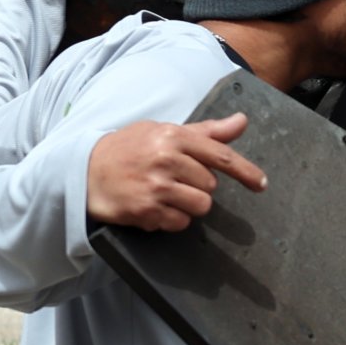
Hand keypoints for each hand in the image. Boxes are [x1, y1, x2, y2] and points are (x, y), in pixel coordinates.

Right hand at [85, 111, 264, 231]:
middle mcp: (167, 160)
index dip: (246, 172)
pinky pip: (180, 223)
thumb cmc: (129, 148)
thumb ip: (206, 132)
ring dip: (188, 205)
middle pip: (210, 186)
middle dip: (198, 186)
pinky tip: (154, 206)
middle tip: (174, 179)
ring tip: (165, 194)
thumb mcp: (164, 131)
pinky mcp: (147, 210)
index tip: (261, 184)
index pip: (221, 156)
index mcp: (174, 136)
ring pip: (200, 206)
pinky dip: (172, 219)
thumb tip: (241, 121)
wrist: (84, 170)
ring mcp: (157, 187)